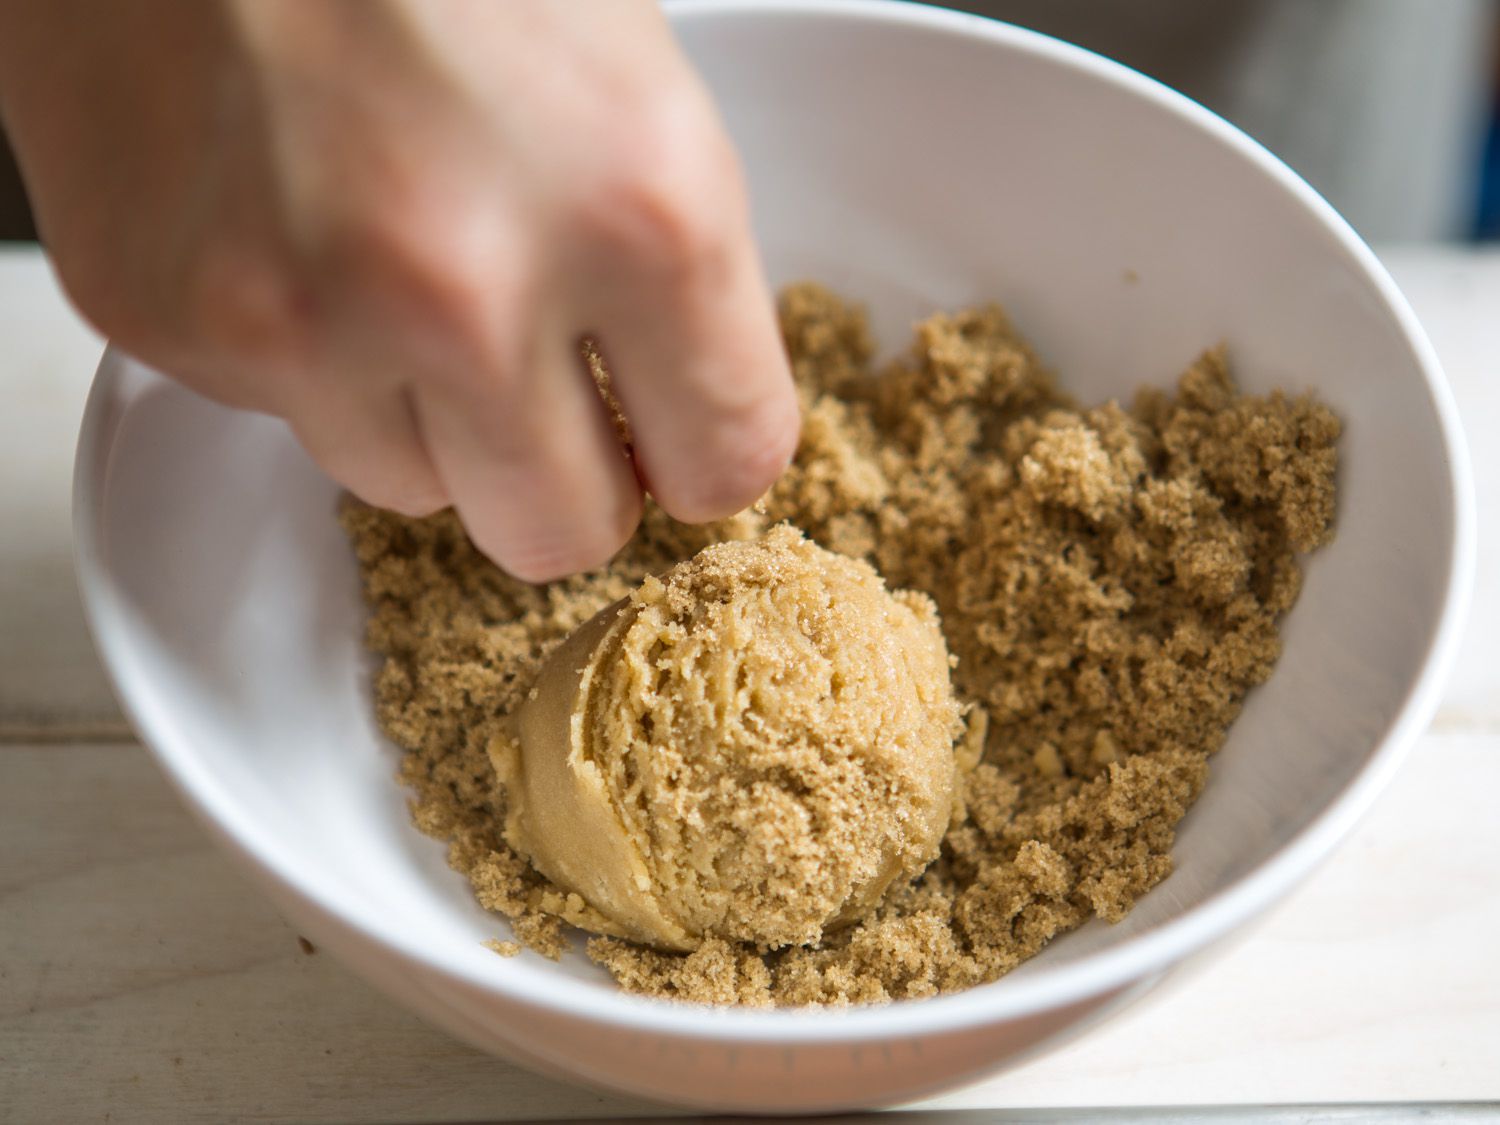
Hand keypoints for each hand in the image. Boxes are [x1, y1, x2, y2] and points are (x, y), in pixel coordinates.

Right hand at [0, 0, 798, 579]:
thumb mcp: (634, 80)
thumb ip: (671, 269)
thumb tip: (683, 409)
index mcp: (641, 211)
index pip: (728, 461)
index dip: (703, 454)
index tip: (674, 437)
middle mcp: (468, 291)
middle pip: (560, 536)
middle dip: (565, 480)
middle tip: (545, 396)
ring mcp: (299, 318)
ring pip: (411, 489)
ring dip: (426, 414)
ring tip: (398, 262)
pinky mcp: (169, 318)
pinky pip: (283, 415)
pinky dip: (306, 353)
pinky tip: (298, 228)